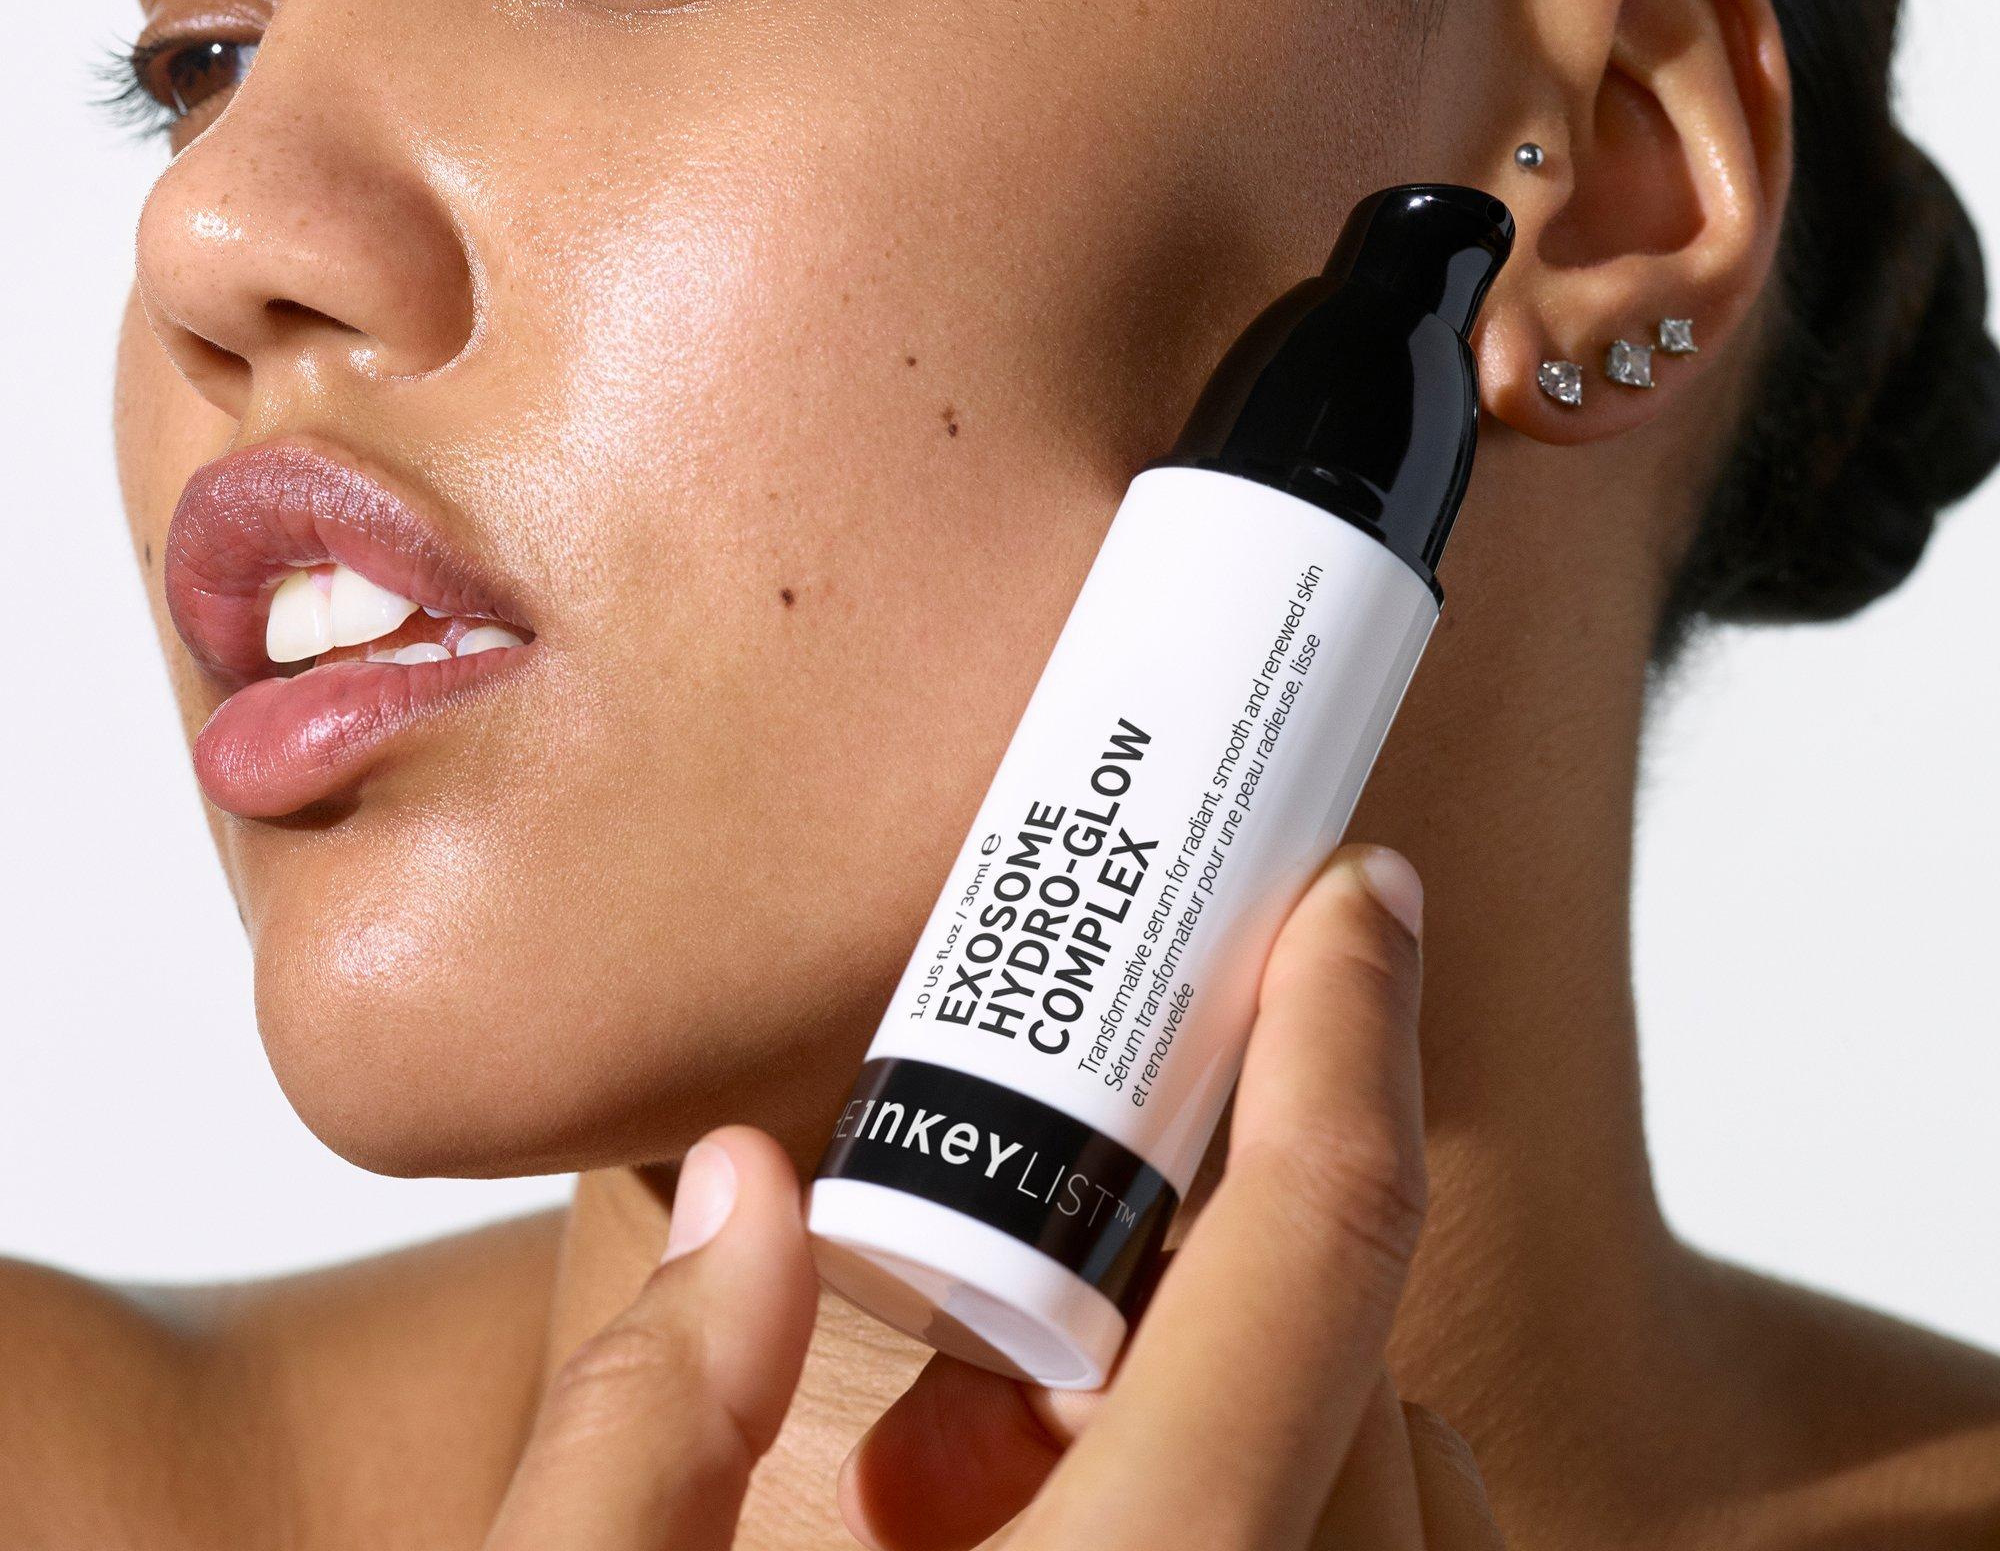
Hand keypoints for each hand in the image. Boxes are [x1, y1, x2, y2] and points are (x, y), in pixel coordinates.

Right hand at [482, 845, 1499, 1548]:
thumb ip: (630, 1436)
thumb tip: (745, 1197)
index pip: (1303, 1266)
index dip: (1343, 1037)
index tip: (1354, 896)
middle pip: (1366, 1376)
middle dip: (1255, 1240)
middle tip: (1098, 1196)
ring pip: (1411, 1492)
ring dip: (1280, 1395)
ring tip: (1027, 1435)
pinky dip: (1305, 1508)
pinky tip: (1076, 1524)